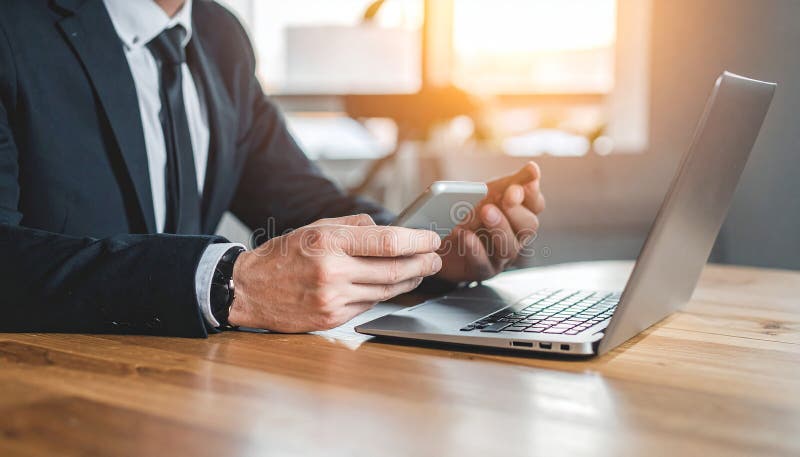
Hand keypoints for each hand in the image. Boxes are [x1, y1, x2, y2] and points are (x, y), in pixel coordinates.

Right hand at [228, 214, 441, 331]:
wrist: (248, 290)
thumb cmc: (283, 255)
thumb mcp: (314, 228)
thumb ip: (353, 226)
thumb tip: (389, 229)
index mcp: (328, 242)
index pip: (388, 242)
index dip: (417, 242)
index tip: (432, 239)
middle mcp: (332, 272)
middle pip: (393, 270)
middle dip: (422, 264)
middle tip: (435, 258)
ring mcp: (332, 298)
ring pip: (385, 291)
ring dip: (409, 281)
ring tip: (420, 271)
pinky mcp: (331, 318)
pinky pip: (369, 305)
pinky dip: (385, 294)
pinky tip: (393, 286)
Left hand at [437, 161, 544, 281]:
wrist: (438, 238)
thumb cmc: (469, 214)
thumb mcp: (488, 193)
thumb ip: (511, 182)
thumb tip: (534, 168)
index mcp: (519, 215)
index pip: (536, 205)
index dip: (530, 195)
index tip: (517, 185)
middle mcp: (515, 237)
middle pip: (528, 226)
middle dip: (515, 210)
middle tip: (504, 196)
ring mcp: (500, 257)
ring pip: (509, 247)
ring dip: (498, 227)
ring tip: (485, 211)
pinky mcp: (482, 271)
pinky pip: (483, 264)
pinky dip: (475, 249)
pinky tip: (465, 234)